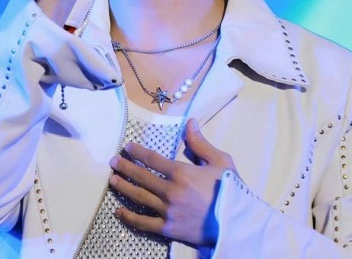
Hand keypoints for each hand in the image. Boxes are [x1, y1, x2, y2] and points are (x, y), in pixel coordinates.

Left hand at [109, 118, 237, 246]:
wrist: (238, 226)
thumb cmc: (232, 191)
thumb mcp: (220, 162)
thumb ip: (201, 143)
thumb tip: (190, 122)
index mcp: (181, 173)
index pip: (152, 159)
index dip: (137, 152)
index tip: (127, 147)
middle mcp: (171, 191)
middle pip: (141, 177)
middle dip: (125, 168)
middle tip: (112, 162)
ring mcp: (168, 211)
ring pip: (139, 197)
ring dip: (123, 188)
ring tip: (112, 180)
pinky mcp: (168, 229)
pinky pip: (144, 223)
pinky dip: (129, 217)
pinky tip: (119, 212)